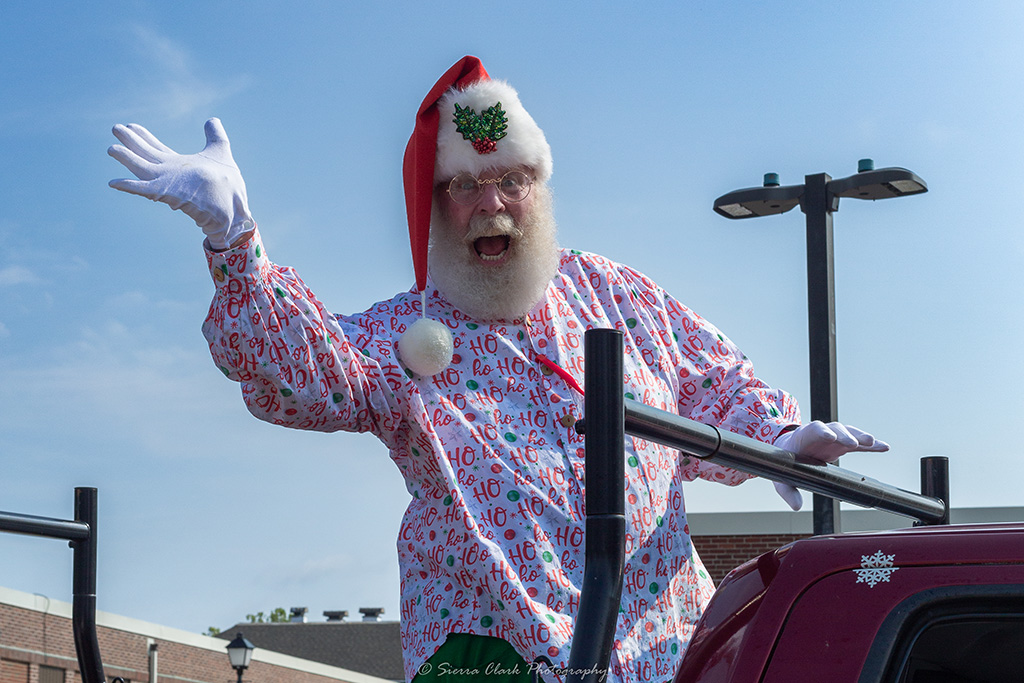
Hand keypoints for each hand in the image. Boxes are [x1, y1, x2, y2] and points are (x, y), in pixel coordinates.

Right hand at [108, 118, 252, 248]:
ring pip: (142, 169)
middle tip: (115, 127)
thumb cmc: (228, 187)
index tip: (132, 125)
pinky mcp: (171, 194)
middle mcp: (171, 174)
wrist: (235, 209)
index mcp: (180, 165)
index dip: (145, 137)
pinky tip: (113, 182)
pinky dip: (130, 187)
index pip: (158, 149)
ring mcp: (169, 184)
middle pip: (146, 154)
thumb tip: (212, 120)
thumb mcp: (220, 154)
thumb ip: (215, 136)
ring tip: (111, 148)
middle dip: (131, 141)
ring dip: (127, 159)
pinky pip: (146, 190)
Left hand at [771, 422, 888, 510]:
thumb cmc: (786, 459)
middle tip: (853, 443)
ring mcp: (834, 437)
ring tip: (872, 443)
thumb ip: (788, 491)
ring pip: (849, 433)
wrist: (790, 448)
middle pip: (835, 429)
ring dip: (860, 437)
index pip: (814, 430)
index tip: (830, 437)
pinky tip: (884, 447)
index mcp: (805, 436)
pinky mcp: (843, 444)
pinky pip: (859, 444)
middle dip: (844, 435)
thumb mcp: (782, 475)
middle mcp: (822, 433)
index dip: (823, 432)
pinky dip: (871, 445)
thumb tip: (796, 506)